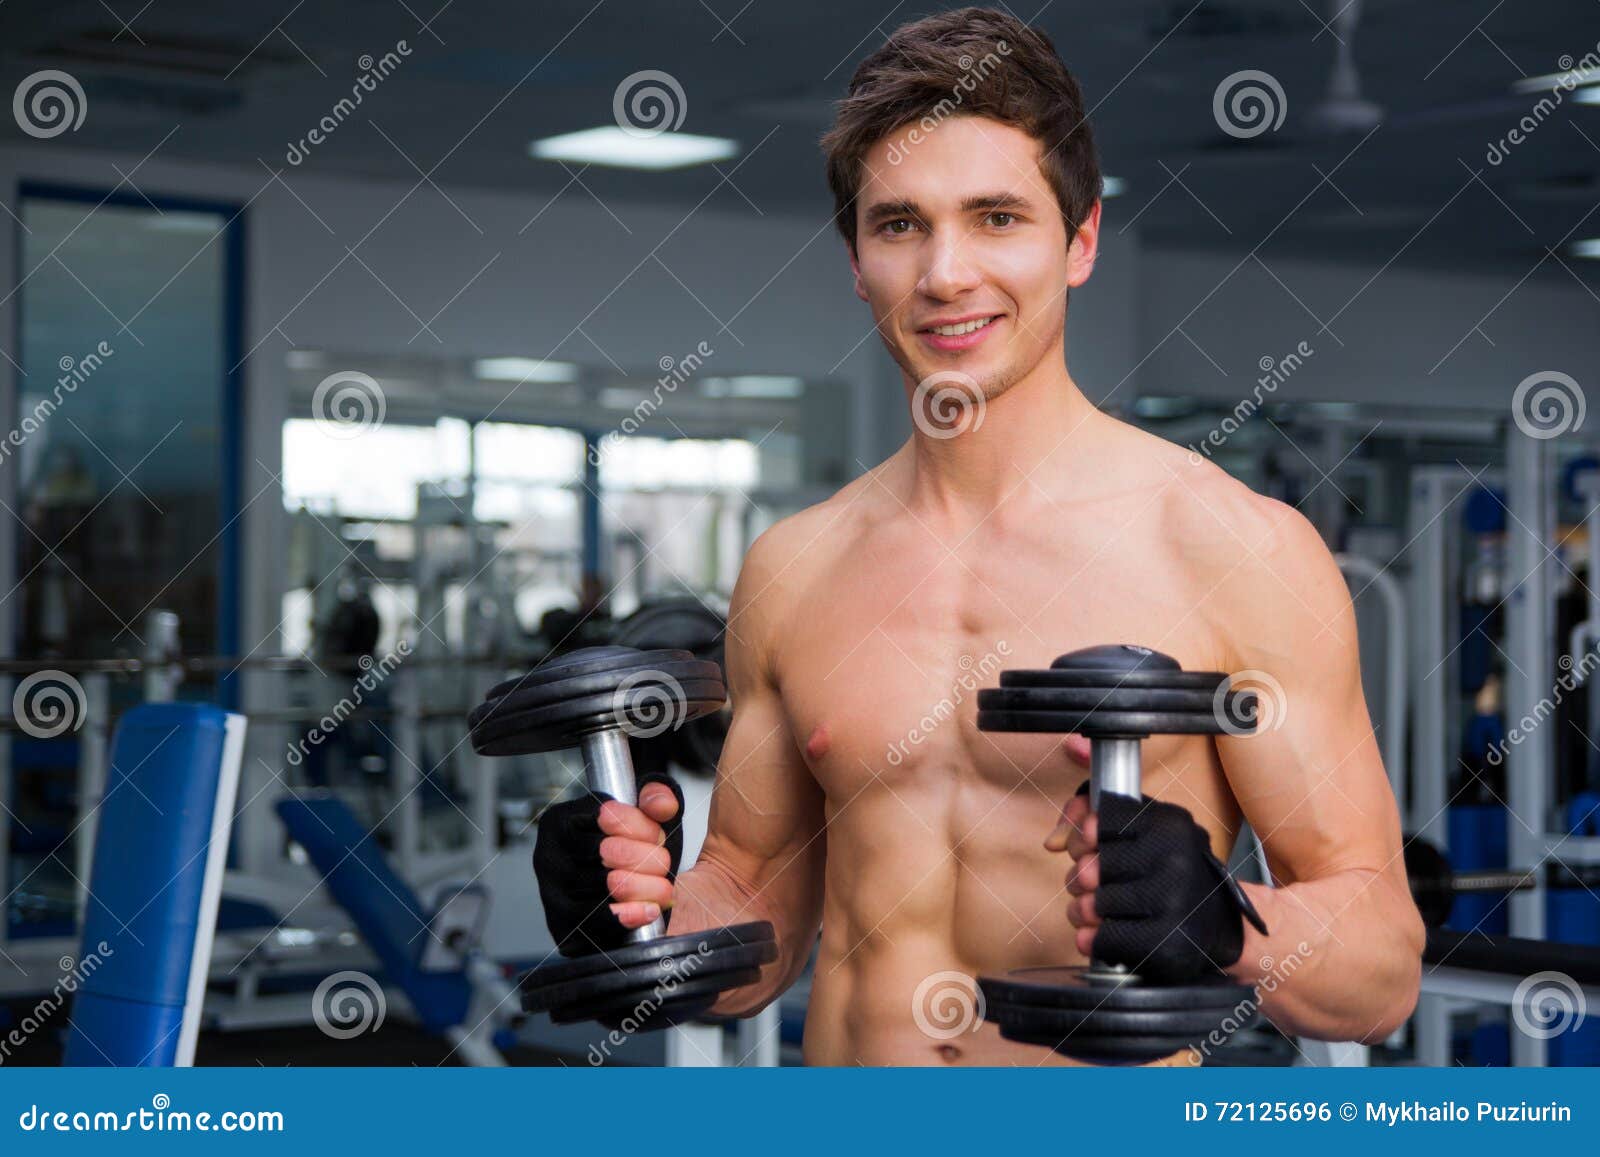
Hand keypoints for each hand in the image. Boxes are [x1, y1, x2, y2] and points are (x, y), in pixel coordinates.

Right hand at [532, 772, 683, 955]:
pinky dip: (629, 914)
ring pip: (609, 884)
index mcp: (565, 818)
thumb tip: (661, 804)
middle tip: (663, 866)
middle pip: (610, 851)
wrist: (608, 906)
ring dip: (647, 888)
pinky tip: (648, 911)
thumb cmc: (623, 857)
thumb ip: (656, 798)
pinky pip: (597, 917)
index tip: (657, 838)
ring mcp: (551, 887)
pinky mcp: (559, 920)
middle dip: (649, 860)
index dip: (644, 829)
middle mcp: (550, 850)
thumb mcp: (639, 819)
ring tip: (662, 889)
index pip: (611, 816)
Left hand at [1048, 787, 1266, 981]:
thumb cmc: (1173, 871)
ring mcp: (1174, 904)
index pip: (1098, 823)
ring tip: (1091, 911)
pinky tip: (1097, 935)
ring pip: (1094, 905)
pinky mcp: (1169, 944)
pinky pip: (1105, 940)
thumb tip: (1053, 840)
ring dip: (1082, 911)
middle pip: (1090, 868)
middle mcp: (1176, 861)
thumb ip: (1092, 817)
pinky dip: (1093, 940)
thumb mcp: (1145, 830)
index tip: (1089, 847)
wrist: (1223, 923)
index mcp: (1170, 825)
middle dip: (1080, 878)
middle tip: (1087, 884)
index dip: (1083, 838)